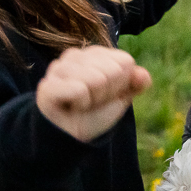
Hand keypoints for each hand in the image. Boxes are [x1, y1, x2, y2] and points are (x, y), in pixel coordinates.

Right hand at [36, 46, 151, 142]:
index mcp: (94, 53)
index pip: (125, 62)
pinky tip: (71, 107)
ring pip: (96, 79)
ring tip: (81, 104)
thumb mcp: (121, 97)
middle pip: (112, 71)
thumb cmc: (95, 113)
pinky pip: (79, 90)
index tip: (105, 94)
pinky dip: (81, 104)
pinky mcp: (48, 85)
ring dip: (93, 100)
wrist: (71, 137)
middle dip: (107, 93)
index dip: (120, 84)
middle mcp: (74, 55)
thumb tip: (142, 75)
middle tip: (92, 101)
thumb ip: (136, 83)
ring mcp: (58, 68)